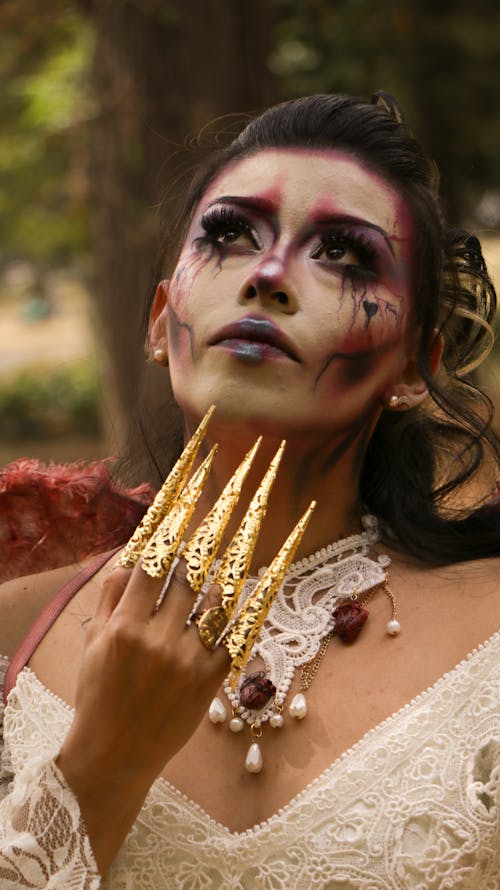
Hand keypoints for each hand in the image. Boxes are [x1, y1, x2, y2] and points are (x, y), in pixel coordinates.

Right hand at [56, 558, 227, 872]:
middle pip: (187, 579)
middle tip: (210, 534)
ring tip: (232, 558)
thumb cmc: (98, 693)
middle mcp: (158, 640)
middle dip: (199, 552)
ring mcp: (188, 661)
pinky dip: (247, 612)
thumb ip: (111, 596)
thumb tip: (132, 554)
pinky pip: (236, 636)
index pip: (152, 567)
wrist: (115, 754)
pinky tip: (258, 590)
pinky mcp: (210, 680)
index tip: (183, 512)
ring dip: (223, 578)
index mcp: (124, 627)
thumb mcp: (94, 641)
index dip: (170, 535)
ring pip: (216, 603)